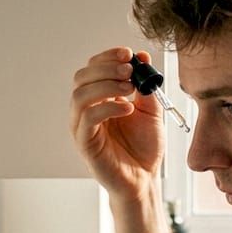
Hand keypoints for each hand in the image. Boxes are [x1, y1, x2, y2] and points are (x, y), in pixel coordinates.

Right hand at [68, 47, 164, 200]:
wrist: (145, 179)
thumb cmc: (144, 147)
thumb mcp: (151, 110)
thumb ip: (146, 85)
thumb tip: (142, 56)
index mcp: (99, 99)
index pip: (93, 68)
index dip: (108, 57)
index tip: (128, 53)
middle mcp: (86, 110)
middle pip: (81, 77)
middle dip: (105, 68)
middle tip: (129, 69)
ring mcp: (83, 127)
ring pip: (80, 95)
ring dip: (105, 85)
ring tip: (129, 87)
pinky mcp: (85, 144)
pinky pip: (88, 119)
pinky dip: (108, 108)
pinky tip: (128, 108)